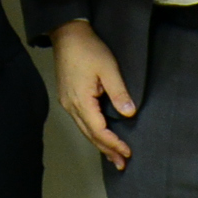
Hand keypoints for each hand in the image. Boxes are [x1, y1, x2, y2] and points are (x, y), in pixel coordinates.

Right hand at [51, 19, 135, 169]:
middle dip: (106, 150)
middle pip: (90, 135)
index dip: (113, 143)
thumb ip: (119, 93)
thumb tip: (129, 114)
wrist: (67, 34)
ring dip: (99, 143)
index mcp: (81, 101)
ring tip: (113, 156)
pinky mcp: (68, 97)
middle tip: (122, 164)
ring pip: (84, 130)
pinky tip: (100, 135)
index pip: (98, 130)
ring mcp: (67, 102)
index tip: (127, 152)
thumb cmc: (88, 49)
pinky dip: (93, 132)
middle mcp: (71, 106)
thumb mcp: (109, 69)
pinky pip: (81, 121)